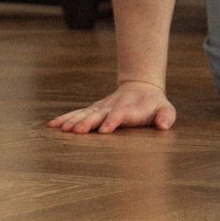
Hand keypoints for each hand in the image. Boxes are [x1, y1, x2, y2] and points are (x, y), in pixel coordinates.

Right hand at [48, 81, 175, 133]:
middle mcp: (111, 108)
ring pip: (84, 114)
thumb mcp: (165, 109)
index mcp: (128, 109)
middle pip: (97, 115)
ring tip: (59, 128)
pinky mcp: (94, 111)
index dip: (112, 121)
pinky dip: (65, 118)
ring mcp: (101, 109)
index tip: (103, 130)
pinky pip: (78, 114)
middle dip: (86, 122)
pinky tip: (53, 125)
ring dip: (72, 121)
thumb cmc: (154, 104)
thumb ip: (166, 116)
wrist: (141, 89)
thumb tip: (164, 125)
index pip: (119, 115)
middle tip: (76, 131)